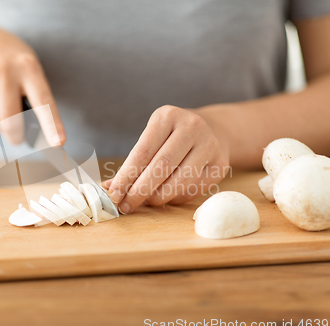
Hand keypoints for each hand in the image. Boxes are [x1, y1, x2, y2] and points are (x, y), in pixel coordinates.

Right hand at [0, 23, 64, 144]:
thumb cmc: (10, 61)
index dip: (52, 124)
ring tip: (4, 107)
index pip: (43, 102)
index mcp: (28, 68)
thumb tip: (37, 132)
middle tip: (18, 138)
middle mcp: (6, 74)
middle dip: (16, 137)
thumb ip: (34, 94)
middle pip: (12, 122)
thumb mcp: (28, 67)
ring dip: (3, 126)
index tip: (59, 143)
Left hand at [106, 105, 229, 212]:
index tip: (113, 194)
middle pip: (160, 167)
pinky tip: (165, 197)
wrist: (215, 129)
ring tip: (145, 202)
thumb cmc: (172, 137)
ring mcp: (209, 145)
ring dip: (158, 198)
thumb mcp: (152, 138)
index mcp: (167, 116)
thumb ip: (132, 162)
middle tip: (126, 205)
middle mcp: (191, 127)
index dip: (126, 177)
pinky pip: (193, 189)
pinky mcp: (220, 164)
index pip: (142, 152)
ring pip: (179, 181)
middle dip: (139, 191)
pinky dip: (175, 198)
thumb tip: (108, 189)